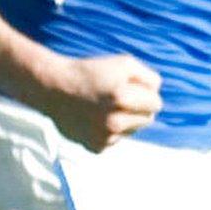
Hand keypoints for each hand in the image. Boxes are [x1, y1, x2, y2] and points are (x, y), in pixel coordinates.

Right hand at [35, 54, 162, 152]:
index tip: (131, 88)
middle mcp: (115, 121)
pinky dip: (108, 131)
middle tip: (118, 97)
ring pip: (132, 131)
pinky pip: (115, 140)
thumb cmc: (88, 71)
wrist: (52, 88)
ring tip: (104, 107)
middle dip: (138, 108)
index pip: (156, 103)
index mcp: (122, 98)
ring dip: (125, 120)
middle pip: (147, 120)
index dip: (145, 93)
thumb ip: (149, 77)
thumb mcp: (122, 62)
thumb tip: (158, 93)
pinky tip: (94, 118)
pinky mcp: (95, 146)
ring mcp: (105, 136)